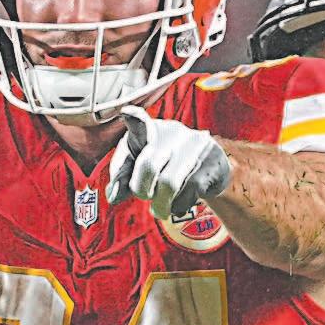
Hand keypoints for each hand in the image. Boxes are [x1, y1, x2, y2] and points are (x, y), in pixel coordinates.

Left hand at [104, 106, 231, 220]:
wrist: (209, 169)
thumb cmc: (166, 165)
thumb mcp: (140, 166)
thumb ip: (123, 178)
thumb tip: (112, 197)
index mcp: (150, 130)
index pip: (140, 123)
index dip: (134, 118)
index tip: (126, 113)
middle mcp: (173, 132)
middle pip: (149, 166)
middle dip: (142, 189)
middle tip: (144, 197)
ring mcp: (195, 146)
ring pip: (170, 184)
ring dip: (161, 205)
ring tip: (159, 210)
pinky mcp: (212, 163)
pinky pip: (189, 193)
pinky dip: (178, 206)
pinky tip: (178, 204)